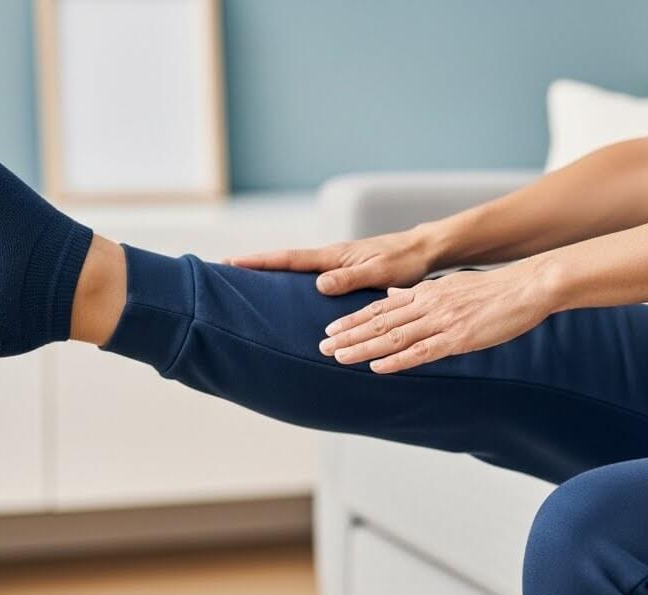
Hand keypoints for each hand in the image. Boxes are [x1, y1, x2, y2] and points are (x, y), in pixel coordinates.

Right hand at [225, 227, 444, 294]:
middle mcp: (331, 257)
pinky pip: (311, 275)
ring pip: (296, 268)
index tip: (231, 261)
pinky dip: (293, 278)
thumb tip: (317, 284)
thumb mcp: (378, 272)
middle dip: (255, 264)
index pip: (289, 258)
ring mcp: (336, 262)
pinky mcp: (345, 270)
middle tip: (224, 269)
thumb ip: (349, 278)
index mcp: (334, 256)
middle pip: (285, 261)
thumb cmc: (403, 261)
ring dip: (271, 272)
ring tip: (245, 281)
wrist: (422, 250)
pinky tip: (287, 290)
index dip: (260, 261)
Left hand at [318, 260, 560, 373]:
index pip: (381, 308)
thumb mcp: (450, 286)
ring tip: (339, 357)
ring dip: (364, 348)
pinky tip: (378, 367)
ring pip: (394, 336)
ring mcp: (443, 321)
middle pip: (380, 322)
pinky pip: (422, 351)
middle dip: (349, 336)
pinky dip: (397, 360)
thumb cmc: (493, 291)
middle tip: (322, 347)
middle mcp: (429, 304)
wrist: (527, 287)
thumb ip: (419, 294)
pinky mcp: (459, 338)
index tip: (331, 331)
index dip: (354, 320)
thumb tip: (391, 298)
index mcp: (426, 293)